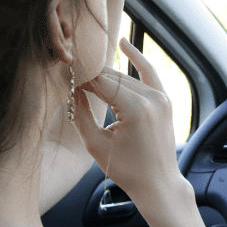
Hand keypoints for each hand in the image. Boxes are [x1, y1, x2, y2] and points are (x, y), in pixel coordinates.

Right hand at [72, 38, 186, 209]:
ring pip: (126, 76)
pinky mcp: (165, 99)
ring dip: (105, 74)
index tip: (61, 72)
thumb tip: (70, 89)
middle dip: (90, 75)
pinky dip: (138, 58)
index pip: (99, 82)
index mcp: (135, 108)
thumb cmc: (126, 170)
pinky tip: (124, 43)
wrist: (158, 183)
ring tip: (82, 66)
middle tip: (68, 70)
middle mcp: (151, 97)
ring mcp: (161, 96)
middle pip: (112, 77)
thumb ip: (79, 113)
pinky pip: (149, 73)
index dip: (78, 77)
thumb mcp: (95, 144)